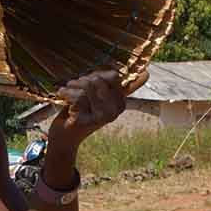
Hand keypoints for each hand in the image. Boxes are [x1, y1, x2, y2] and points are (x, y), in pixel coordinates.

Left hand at [43, 69, 126, 183]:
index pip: (113, 76)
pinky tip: (62, 96)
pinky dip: (67, 94)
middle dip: (83, 79)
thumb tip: (147, 74)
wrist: (64, 135)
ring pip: (87, 88)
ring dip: (73, 86)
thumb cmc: (81, 111)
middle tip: (74, 85)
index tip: (87, 81)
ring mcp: (102, 118)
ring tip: (66, 90)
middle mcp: (115, 112)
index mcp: (120, 103)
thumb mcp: (99, 95)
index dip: (97, 74)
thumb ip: (117, 85)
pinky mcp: (87, 121)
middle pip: (98, 80)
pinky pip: (78, 97)